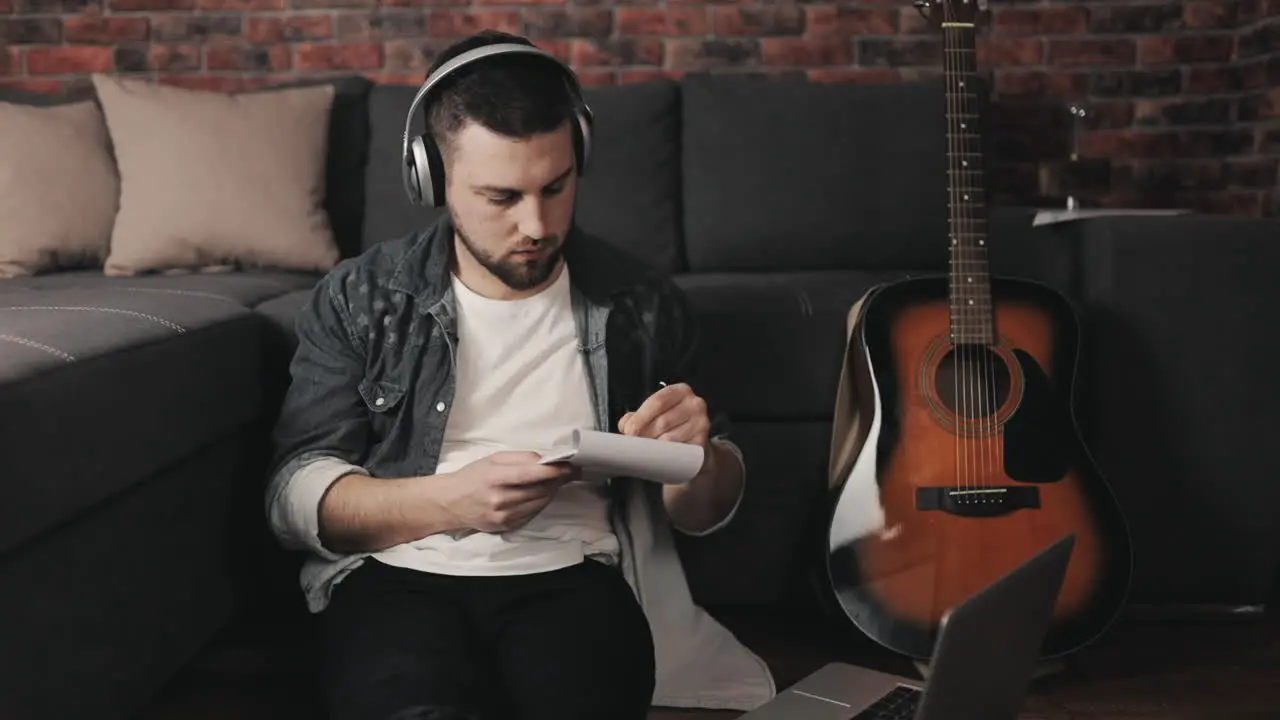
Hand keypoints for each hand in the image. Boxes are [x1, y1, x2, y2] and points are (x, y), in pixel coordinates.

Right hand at [438, 451, 579, 532]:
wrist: (451, 503)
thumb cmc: (473, 476)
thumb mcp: (493, 459)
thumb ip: (520, 458)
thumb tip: (546, 460)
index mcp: (495, 478)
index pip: (530, 475)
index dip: (554, 471)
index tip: (571, 467)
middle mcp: (500, 500)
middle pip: (539, 490)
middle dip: (557, 480)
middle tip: (569, 472)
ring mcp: (503, 517)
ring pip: (539, 503)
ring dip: (551, 492)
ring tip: (556, 481)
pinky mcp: (506, 527)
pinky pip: (532, 514)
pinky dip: (540, 503)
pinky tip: (539, 494)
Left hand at [618, 382, 710, 449]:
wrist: (694, 450)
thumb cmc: (670, 428)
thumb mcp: (653, 416)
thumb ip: (636, 417)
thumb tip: (625, 425)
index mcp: (680, 391)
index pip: (657, 402)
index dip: (640, 418)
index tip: (628, 431)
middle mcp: (695, 404)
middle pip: (662, 421)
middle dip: (644, 435)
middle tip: (635, 445)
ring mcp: (702, 423)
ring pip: (670, 438)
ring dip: (654, 447)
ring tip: (649, 450)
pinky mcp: (703, 443)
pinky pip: (680, 451)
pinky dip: (667, 456)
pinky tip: (662, 457)